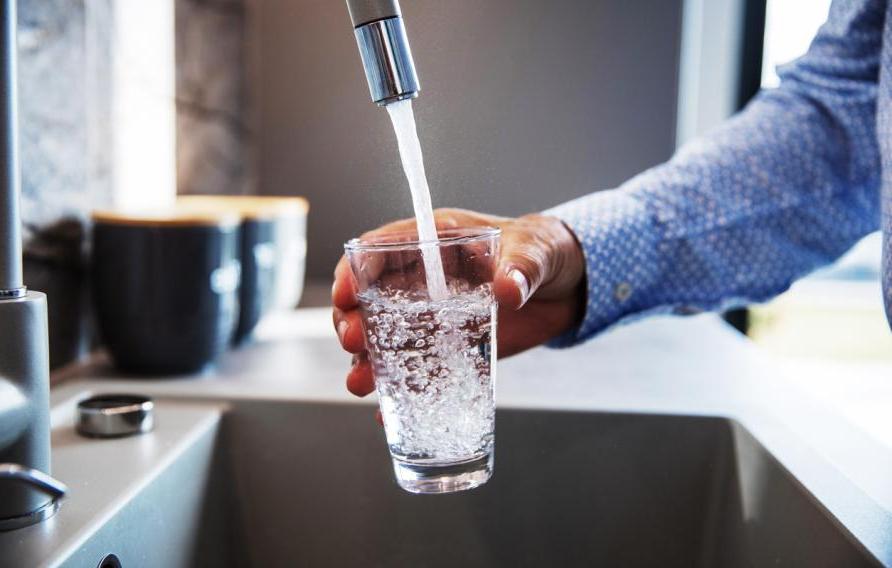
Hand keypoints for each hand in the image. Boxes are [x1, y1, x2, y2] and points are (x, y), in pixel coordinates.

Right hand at [332, 208, 585, 396]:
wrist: (568, 288)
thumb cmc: (545, 252)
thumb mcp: (536, 251)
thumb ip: (522, 267)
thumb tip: (507, 289)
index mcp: (434, 242)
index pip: (380, 250)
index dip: (355, 270)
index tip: (345, 295)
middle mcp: (422, 281)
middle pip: (370, 299)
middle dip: (353, 321)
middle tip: (353, 344)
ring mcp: (432, 317)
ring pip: (384, 338)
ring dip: (367, 360)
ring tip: (360, 384)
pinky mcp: (448, 348)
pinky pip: (416, 369)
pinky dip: (401, 390)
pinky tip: (388, 412)